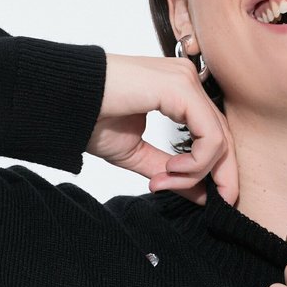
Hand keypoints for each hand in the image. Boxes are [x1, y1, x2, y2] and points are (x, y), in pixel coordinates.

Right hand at [86, 54, 237, 205]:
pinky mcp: (181, 88)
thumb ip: (173, 173)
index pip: (214, 134)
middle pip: (224, 137)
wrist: (62, 99)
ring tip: (164, 180)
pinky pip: (209, 136)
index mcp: (179, 92)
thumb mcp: (139, 156)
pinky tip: (169, 170)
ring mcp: (186, 81)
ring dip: (197, 173)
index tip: (206, 201)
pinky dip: (195, 163)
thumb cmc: (91, 118)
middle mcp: (187, 81)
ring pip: (219, 140)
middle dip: (219, 178)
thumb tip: (204, 196)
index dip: (217, 172)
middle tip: (205, 204)